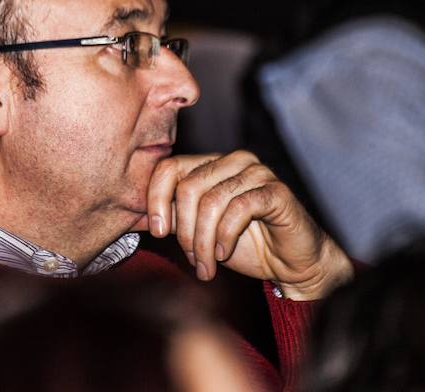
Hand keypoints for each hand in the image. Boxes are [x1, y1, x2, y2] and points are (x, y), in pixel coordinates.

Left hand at [145, 150, 351, 299]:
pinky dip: (225, 237)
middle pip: (188, 187)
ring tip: (206, 265)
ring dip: (204, 242)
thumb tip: (134, 216)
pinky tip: (225, 254)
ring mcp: (256, 172)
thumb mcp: (198, 232)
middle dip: (185, 231)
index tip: (159, 232)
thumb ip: (172, 218)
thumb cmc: (243, 245)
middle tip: (192, 259)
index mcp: (210, 164)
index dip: (156, 198)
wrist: (290, 263)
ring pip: (211, 201)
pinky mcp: (276, 191)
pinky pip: (238, 209)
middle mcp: (233, 160)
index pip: (169, 167)